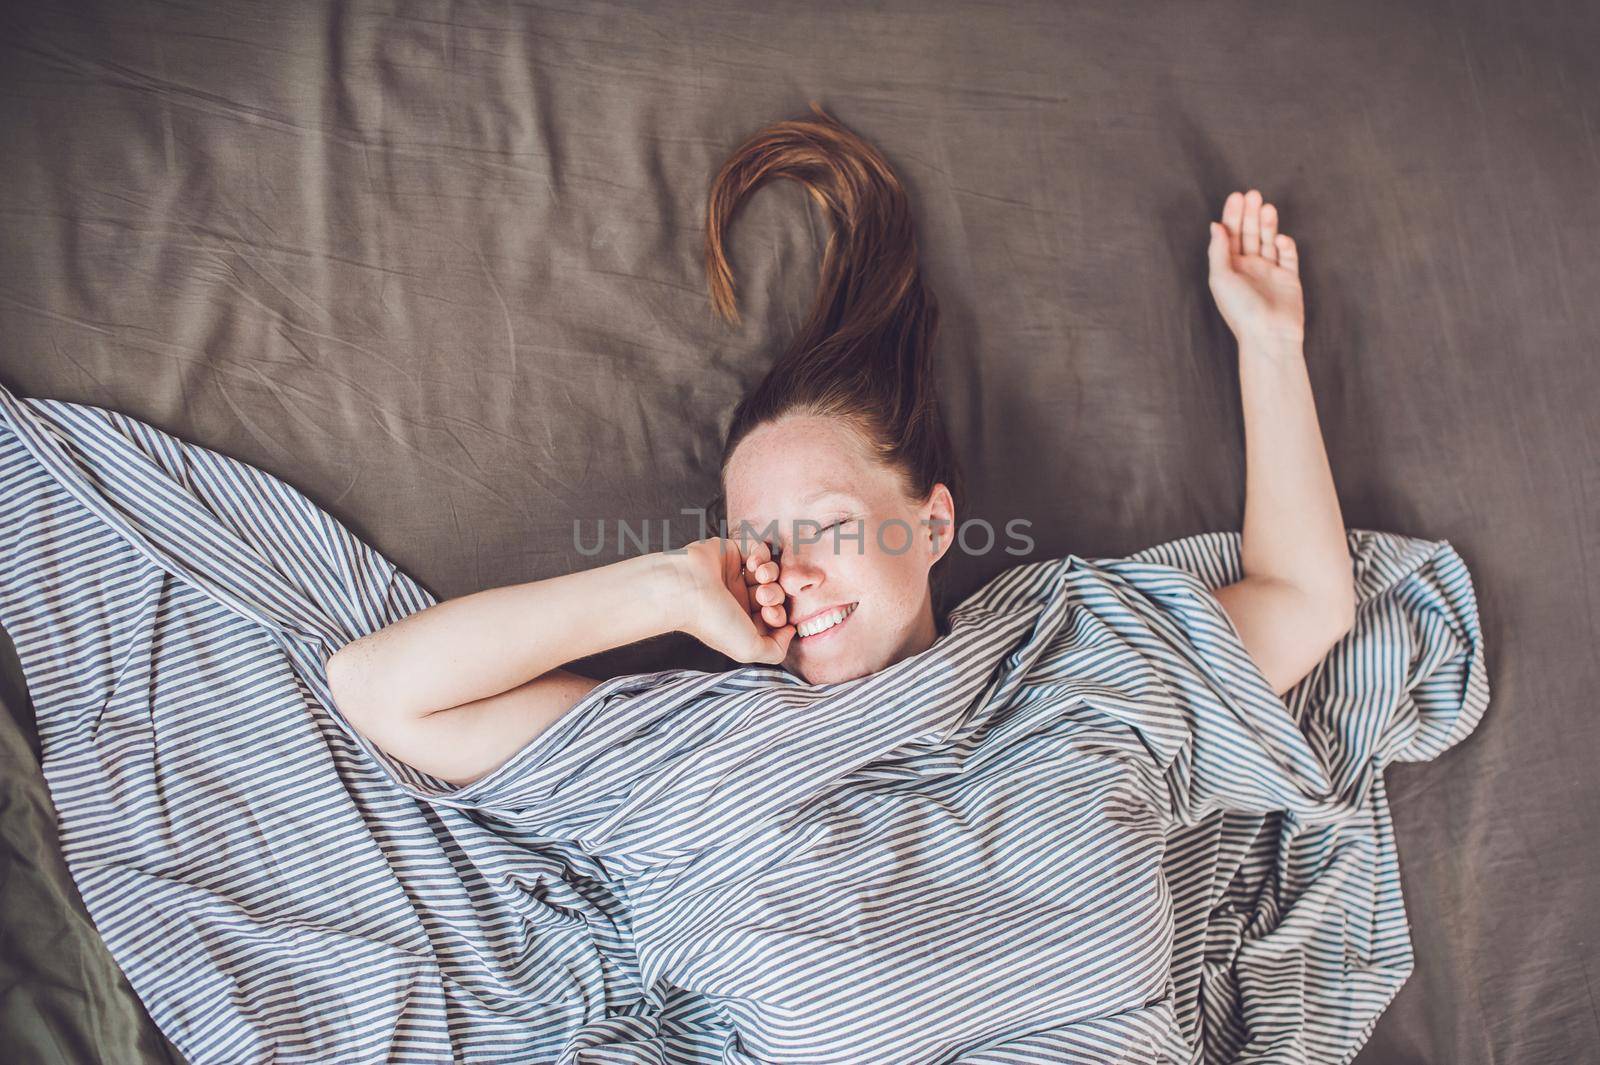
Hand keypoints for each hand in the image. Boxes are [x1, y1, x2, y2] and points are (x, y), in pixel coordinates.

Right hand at [668, 537, 794, 664]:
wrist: (686, 590)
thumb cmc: (713, 622)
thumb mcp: (749, 650)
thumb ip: (776, 650)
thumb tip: (791, 630)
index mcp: (742, 622)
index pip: (775, 616)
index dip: (780, 615)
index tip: (771, 615)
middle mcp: (739, 599)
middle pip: (775, 593)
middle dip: (776, 594)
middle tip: (763, 595)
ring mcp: (735, 575)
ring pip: (770, 571)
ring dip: (772, 573)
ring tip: (760, 576)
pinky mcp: (731, 551)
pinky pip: (759, 549)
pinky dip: (762, 555)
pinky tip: (752, 563)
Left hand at [1207, 189, 1304, 349]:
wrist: (1268, 335)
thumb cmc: (1240, 310)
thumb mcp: (1221, 278)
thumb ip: (1218, 250)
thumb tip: (1215, 225)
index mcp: (1229, 268)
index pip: (1230, 236)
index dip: (1233, 216)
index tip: (1237, 196)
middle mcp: (1249, 268)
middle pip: (1249, 234)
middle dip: (1250, 214)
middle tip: (1253, 194)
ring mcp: (1270, 272)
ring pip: (1269, 240)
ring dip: (1267, 224)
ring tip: (1267, 207)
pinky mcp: (1289, 278)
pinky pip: (1288, 256)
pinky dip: (1286, 245)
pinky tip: (1281, 240)